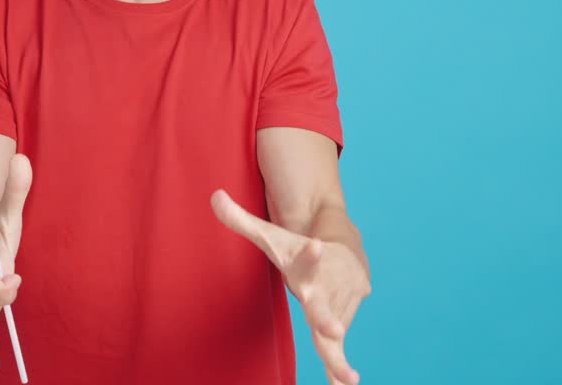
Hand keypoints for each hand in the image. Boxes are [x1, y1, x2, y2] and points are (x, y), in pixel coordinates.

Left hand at [211, 189, 370, 384]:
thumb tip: (213, 196)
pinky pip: (337, 350)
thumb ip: (241, 220)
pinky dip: (340, 368)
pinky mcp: (339, 326)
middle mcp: (324, 287)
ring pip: (335, 332)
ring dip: (339, 355)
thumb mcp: (271, 237)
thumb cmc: (299, 249)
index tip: (316, 244)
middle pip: (324, 304)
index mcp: (306, 264)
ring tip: (346, 377)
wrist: (347, 253)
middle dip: (327, 317)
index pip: (307, 257)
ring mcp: (335, 308)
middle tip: (333, 328)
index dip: (310, 253)